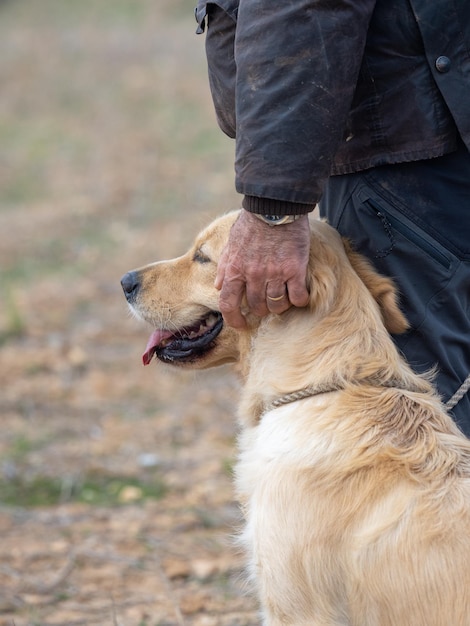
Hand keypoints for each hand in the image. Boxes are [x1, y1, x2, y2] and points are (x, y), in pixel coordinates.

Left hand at [215, 209, 310, 327]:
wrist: (274, 206)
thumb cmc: (251, 224)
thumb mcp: (231, 243)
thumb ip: (224, 266)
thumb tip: (218, 286)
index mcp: (235, 270)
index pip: (228, 304)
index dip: (233, 319)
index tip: (240, 324)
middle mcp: (253, 275)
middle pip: (256, 307)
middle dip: (260, 310)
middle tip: (265, 304)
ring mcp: (275, 273)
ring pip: (277, 305)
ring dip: (279, 307)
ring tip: (281, 299)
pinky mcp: (295, 269)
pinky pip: (298, 297)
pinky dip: (299, 301)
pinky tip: (300, 296)